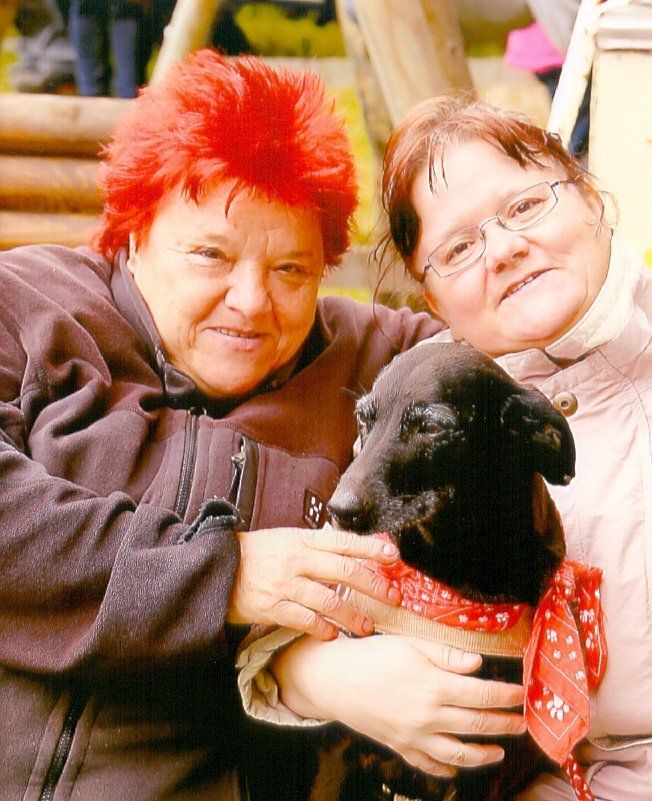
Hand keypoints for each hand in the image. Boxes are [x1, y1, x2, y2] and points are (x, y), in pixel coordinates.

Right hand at [226, 527, 401, 637]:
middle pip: (344, 570)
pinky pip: (305, 620)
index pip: (343, 541)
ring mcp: (285, 584)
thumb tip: (352, 550)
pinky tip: (334, 634)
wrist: (217, 567)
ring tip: (367, 626)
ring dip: (352, 615)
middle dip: (373, 585)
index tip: (393, 555)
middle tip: (392, 597)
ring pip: (329, 600)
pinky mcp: (272, 607)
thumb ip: (317, 546)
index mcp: (302, 540)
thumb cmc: (257, 553)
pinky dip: (323, 628)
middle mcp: (297, 560)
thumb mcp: (287, 539)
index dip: (370, 547)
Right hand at [272, 634, 525, 777]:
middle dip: (504, 724)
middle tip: (522, 723)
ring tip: (500, 751)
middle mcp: (428, 716)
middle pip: (476, 725)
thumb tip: (479, 664)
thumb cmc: (373, 656)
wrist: (334, 680)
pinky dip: (445, 770)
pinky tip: (457, 769)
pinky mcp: (400, 746)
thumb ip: (447, 655)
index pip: (481, 694)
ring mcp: (414, 736)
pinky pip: (428, 764)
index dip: (505, 695)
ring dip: (483, 754)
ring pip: (458, 754)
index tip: (522, 694)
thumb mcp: (410, 645)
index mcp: (433, 686)